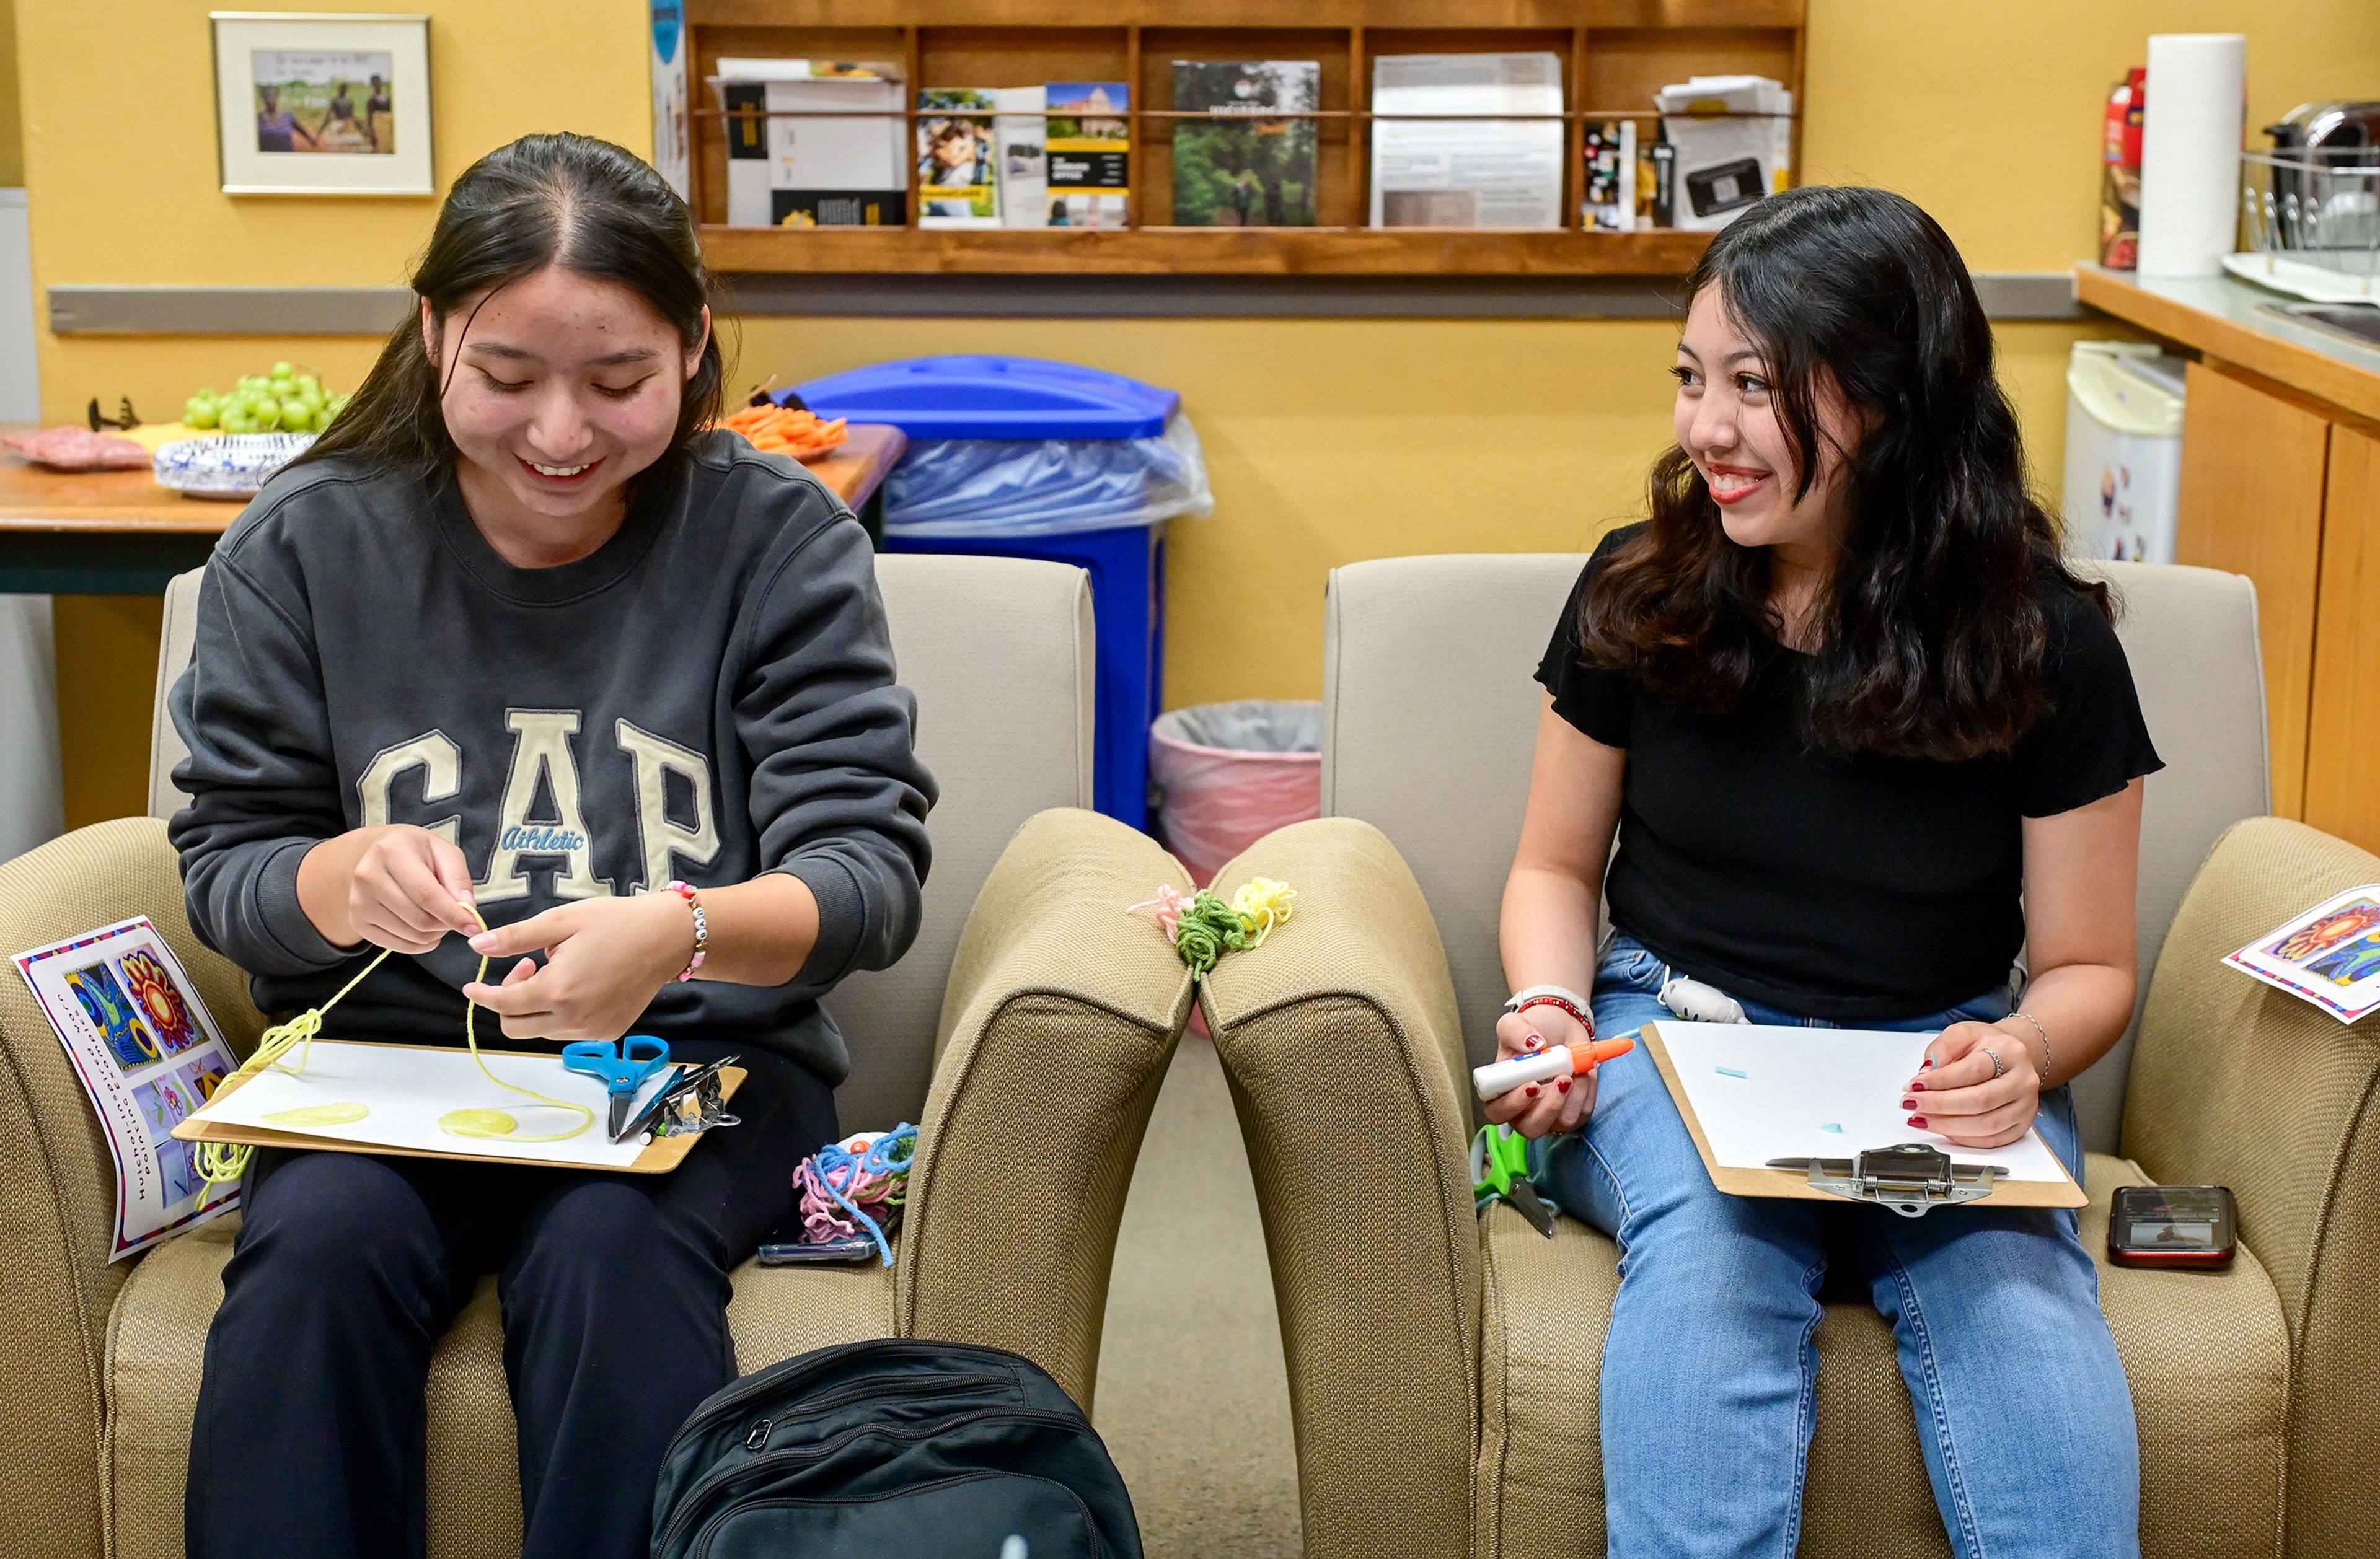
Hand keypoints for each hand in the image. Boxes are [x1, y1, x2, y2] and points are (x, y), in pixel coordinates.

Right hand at [305, 824, 480, 953]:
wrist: (376, 855)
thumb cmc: (416, 852)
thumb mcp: (443, 851)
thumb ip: (458, 878)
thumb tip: (468, 909)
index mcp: (390, 851)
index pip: (426, 894)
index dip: (453, 915)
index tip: (475, 927)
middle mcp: (367, 876)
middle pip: (418, 919)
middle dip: (446, 924)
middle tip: (456, 916)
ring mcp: (358, 902)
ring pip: (410, 935)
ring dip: (434, 934)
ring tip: (437, 916)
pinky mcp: (357, 922)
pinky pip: (397, 946)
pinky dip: (418, 943)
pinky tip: (423, 928)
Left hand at [459, 894, 693, 1042]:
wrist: (666, 937)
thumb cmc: (616, 922)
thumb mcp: (561, 920)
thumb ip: (516, 937)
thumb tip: (478, 946)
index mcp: (558, 990)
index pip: (503, 1004)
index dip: (482, 994)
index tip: (472, 986)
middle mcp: (574, 1018)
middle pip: (516, 1027)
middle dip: (509, 1001)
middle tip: (527, 967)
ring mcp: (593, 1029)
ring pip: (541, 1030)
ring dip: (536, 1006)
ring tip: (557, 971)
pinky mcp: (608, 1032)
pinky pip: (568, 1031)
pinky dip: (560, 1013)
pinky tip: (577, 985)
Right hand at [1481, 1005, 1595, 1139]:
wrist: (1561, 1029)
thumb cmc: (1534, 1031)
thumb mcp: (1515, 1023)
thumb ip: (1516, 1031)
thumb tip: (1533, 1044)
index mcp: (1501, 1092)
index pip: (1497, 1112)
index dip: (1513, 1105)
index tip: (1531, 1084)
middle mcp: (1522, 1109)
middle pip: (1531, 1128)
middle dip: (1550, 1107)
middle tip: (1563, 1079)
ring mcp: (1548, 1115)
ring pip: (1562, 1122)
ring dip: (1575, 1093)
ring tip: (1575, 1066)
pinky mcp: (1572, 1113)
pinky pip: (1583, 1114)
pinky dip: (1587, 1091)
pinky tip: (1582, 1073)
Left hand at [1907, 1020, 2041, 1149]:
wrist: (2011, 1057)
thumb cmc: (1987, 1045)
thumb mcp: (1962, 1033)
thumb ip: (1943, 1048)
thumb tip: (1927, 1072)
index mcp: (2010, 1052)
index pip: (1974, 1070)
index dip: (1941, 1080)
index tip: (1914, 1085)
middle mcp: (2023, 1081)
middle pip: (1980, 1100)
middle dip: (1940, 1105)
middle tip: (1912, 1103)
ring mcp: (2025, 1106)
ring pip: (1986, 1125)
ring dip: (1947, 1125)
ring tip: (1921, 1118)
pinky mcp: (2021, 1126)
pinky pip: (1991, 1140)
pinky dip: (1962, 1138)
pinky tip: (1942, 1128)